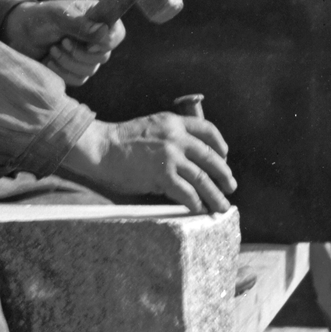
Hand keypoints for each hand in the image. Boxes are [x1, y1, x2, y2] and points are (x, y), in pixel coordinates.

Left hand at [2, 0, 125, 86]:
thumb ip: (80, 25)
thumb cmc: (39, 18)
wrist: (18, 34)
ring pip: (90, 70)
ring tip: (53, 49)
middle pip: (104, 57)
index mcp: (96, 18)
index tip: (89, 45)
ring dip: (68, 62)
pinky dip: (62, 73)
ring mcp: (85, 55)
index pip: (117, 34)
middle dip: (79, 53)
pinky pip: (78, 80)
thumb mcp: (58, 16)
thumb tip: (104, 32)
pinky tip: (50, 62)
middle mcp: (94, 37)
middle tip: (62, 42)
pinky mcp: (74, 69)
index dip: (107, 43)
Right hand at [61, 113, 236, 213]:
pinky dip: (196, 203)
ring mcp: (170, 156)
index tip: (225, 156)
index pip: (207, 130)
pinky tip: (198, 209)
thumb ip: (169, 138)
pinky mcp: (163, 174)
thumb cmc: (119, 141)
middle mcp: (176, 137)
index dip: (220, 145)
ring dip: (215, 195)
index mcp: (172, 122)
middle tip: (230, 187)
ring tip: (221, 206)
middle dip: (224, 174)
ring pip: (203, 178)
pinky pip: (187, 192)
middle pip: (211, 157)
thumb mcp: (149, 128)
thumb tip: (187, 161)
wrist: (100, 147)